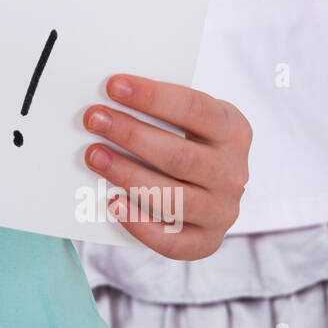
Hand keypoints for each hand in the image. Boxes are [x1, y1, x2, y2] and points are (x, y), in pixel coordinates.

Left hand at [82, 74, 250, 258]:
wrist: (206, 187)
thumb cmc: (184, 140)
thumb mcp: (184, 119)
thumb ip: (157, 111)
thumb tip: (110, 102)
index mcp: (233, 130)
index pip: (194, 109)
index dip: (152, 97)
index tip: (114, 86)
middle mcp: (234, 172)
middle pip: (179, 155)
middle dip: (131, 135)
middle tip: (94, 119)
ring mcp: (223, 210)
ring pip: (173, 197)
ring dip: (128, 175)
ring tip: (94, 156)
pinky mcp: (207, 241)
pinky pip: (172, 241)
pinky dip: (140, 223)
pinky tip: (113, 203)